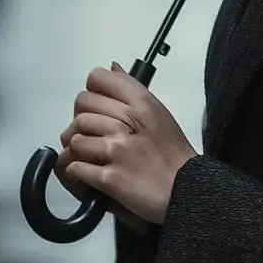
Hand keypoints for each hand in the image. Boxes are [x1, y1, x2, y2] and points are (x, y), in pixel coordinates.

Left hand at [57, 65, 196, 226]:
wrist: (188, 194)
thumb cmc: (175, 157)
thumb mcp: (161, 115)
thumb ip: (133, 91)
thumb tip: (113, 67)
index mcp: (142, 104)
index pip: (97, 79)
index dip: (93, 93)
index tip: (101, 109)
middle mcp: (127, 123)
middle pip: (81, 109)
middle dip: (83, 124)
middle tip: (95, 138)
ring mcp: (116, 151)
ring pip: (75, 139)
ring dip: (79, 151)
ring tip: (94, 158)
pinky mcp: (109, 178)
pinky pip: (74, 168)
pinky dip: (78, 174)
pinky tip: (91, 176)